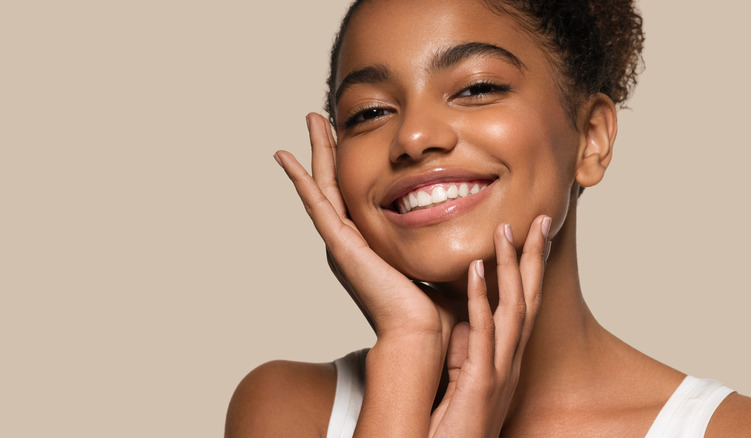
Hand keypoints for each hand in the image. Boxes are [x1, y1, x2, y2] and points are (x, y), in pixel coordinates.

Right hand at [274, 113, 455, 347]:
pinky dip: (300, 179)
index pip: (354, 193)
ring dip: (316, 151)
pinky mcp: (339, 245)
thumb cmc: (432, 310)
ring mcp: (341, 242)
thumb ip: (439, 241)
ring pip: (323, 186)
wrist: (421, 335)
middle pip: (334, 183)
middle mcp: (349, 241)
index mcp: (368, 245)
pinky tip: (286, 157)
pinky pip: (316, 204)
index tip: (348, 134)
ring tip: (311, 119)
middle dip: (328, 148)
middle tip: (320, 117)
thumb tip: (462, 220)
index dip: (349, 163)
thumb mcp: (434, 262)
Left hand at [428, 217, 550, 437]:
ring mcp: (500, 373)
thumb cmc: (452, 430)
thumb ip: (466, 352)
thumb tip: (461, 322)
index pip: (522, 305)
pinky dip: (481, 300)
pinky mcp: (482, 384)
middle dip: (533, 259)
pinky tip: (477, 270)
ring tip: (506, 230)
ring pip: (513, 311)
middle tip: (539, 219)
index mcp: (506, 360)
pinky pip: (482, 334)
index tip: (530, 236)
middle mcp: (510, 363)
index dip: (529, 270)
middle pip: (527, 300)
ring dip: (510, 268)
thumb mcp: (463, 382)